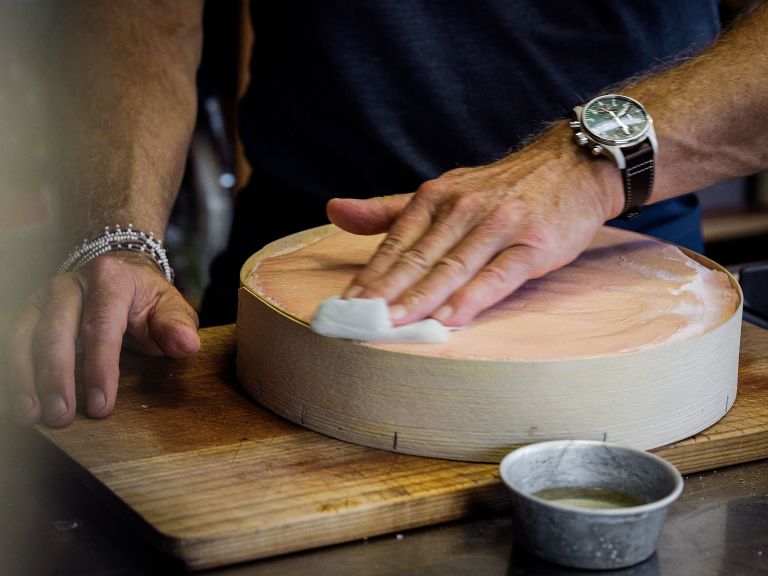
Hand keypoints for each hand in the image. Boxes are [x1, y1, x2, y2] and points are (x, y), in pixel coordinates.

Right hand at [10, 253, 199, 426]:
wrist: (120, 273)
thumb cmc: (146, 299)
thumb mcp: (170, 307)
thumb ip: (178, 327)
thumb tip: (186, 345)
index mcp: (110, 279)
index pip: (102, 326)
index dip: (100, 368)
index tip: (101, 405)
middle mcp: (70, 285)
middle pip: (56, 331)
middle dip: (56, 378)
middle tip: (62, 416)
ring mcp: (44, 297)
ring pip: (26, 336)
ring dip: (26, 378)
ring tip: (32, 414)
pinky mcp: (29, 312)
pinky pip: (14, 342)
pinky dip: (15, 372)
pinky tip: (20, 401)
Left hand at [327, 124, 622, 326]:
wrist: (572, 166)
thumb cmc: (502, 189)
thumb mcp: (444, 191)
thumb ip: (390, 210)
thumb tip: (335, 210)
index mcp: (437, 197)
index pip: (396, 243)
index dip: (370, 275)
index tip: (345, 305)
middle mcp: (464, 209)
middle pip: (418, 258)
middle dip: (386, 292)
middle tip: (358, 321)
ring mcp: (500, 226)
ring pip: (453, 267)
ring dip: (421, 298)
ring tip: (392, 323)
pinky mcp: (534, 244)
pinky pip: (499, 275)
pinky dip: (473, 297)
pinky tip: (451, 318)